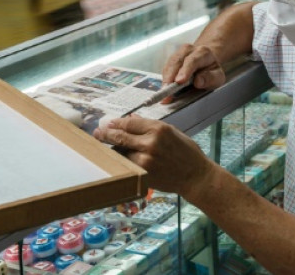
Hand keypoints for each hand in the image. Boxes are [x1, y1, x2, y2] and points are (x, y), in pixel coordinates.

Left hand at [94, 116, 214, 196]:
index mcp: (158, 128)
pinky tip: (116, 159)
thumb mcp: (172, 132)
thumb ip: (150, 126)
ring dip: (111, 149)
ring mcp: (145, 160)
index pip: (129, 123)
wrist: (196, 176)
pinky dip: (121, 161)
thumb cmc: (186, 152)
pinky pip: (127, 165)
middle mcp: (150, 143)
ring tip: (102, 146)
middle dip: (106, 134)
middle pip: (120, 136)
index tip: (109, 122)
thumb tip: (131, 119)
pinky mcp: (144, 174)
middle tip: (98, 133)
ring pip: (120, 152)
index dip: (116, 122)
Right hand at [162, 44, 225, 90]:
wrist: (205, 62)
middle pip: (177, 61)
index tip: (179, 81)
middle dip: (171, 76)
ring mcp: (178, 53)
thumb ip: (210, 78)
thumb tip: (198, 82)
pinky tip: (164, 88)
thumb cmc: (211, 71)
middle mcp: (189, 50)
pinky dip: (164, 79)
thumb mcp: (217, 76)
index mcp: (203, 52)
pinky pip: (166, 68)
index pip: (193, 61)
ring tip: (164, 92)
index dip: (185, 71)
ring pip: (169, 64)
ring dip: (165, 79)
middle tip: (167, 90)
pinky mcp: (171, 59)